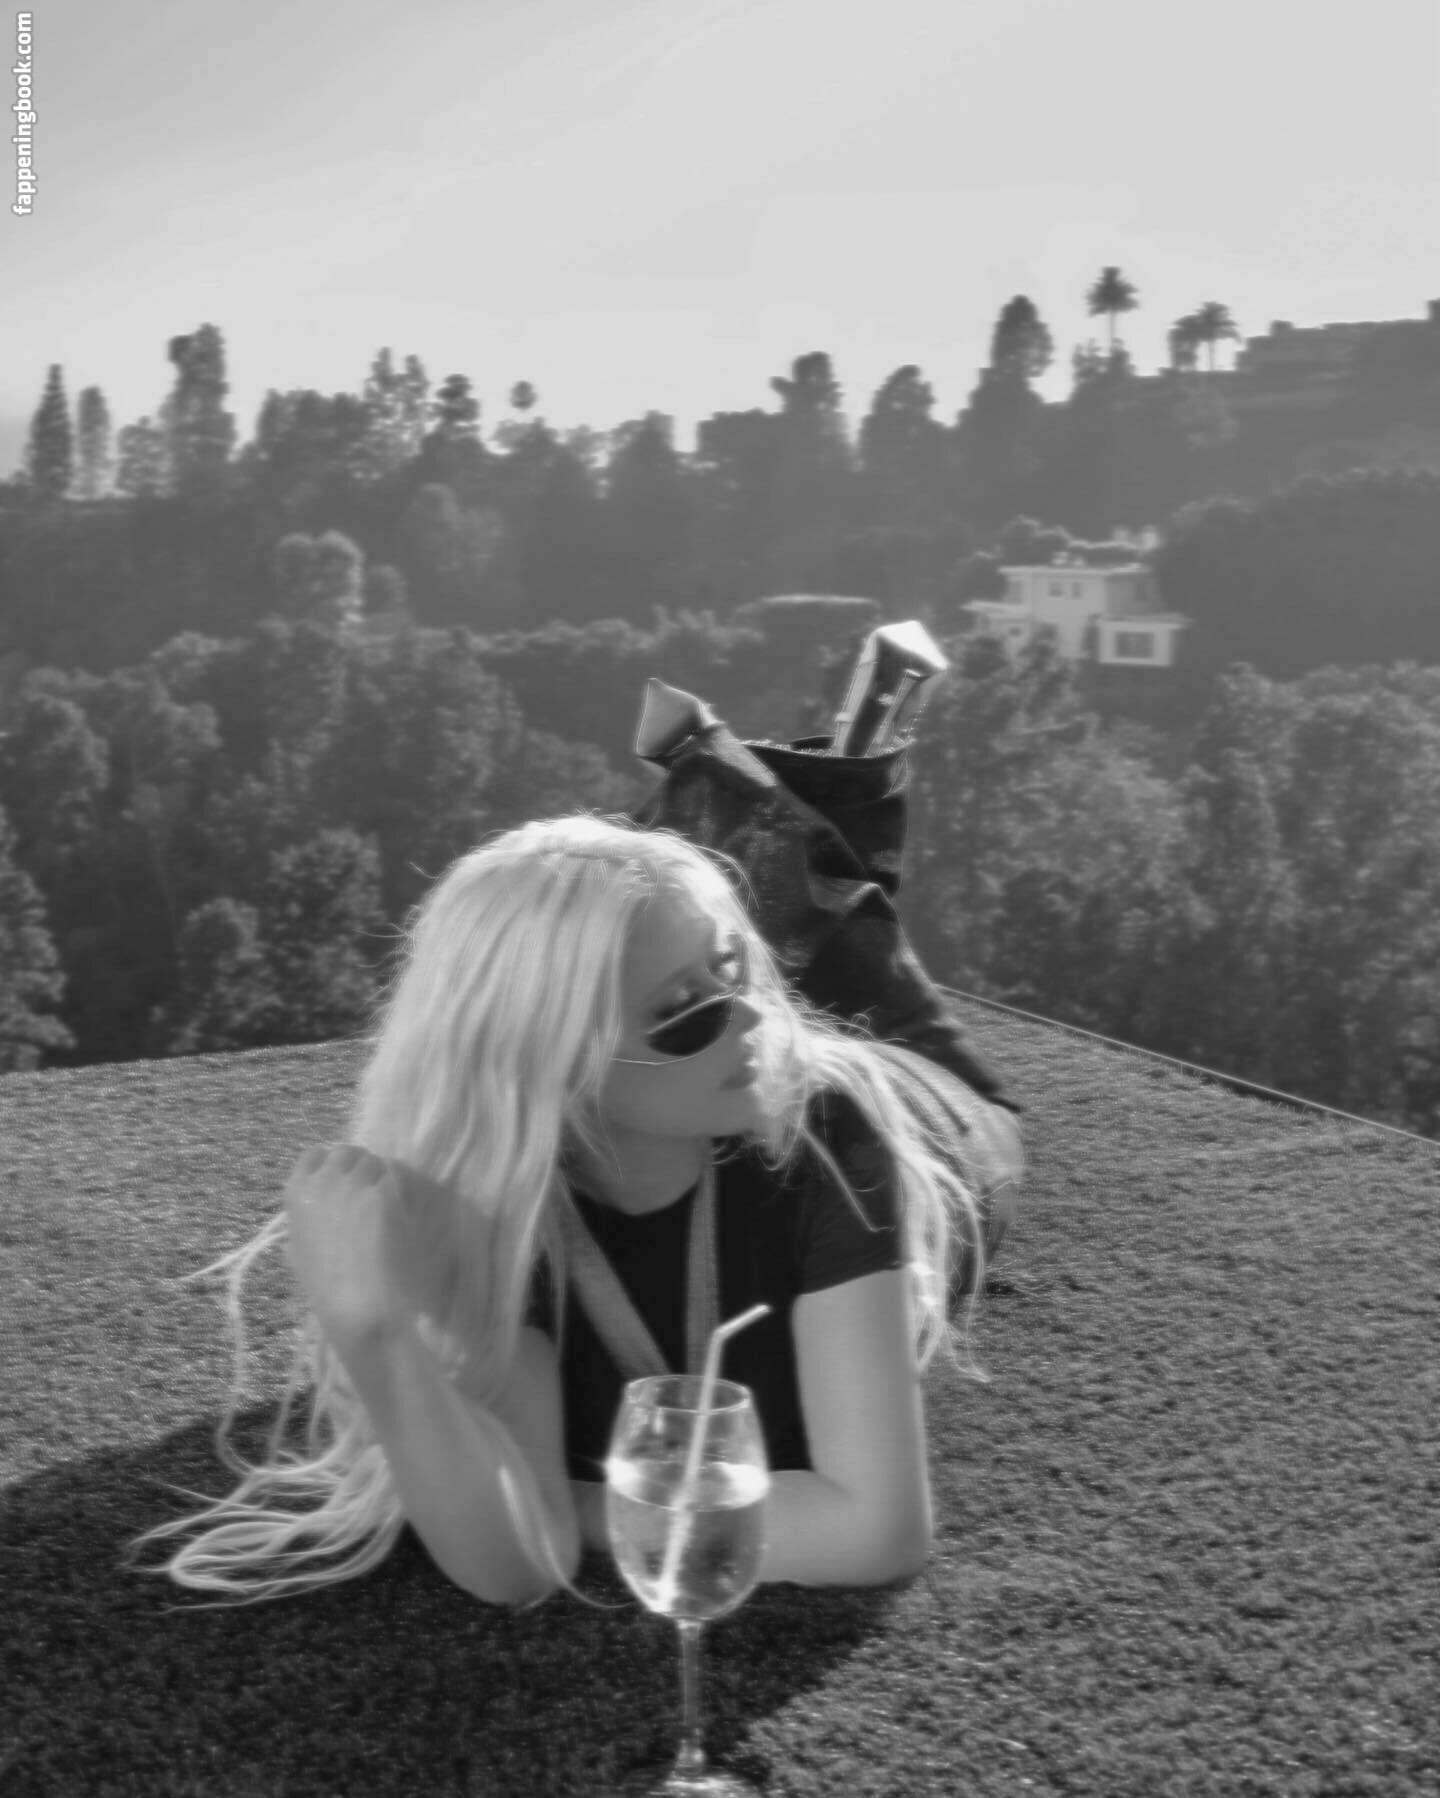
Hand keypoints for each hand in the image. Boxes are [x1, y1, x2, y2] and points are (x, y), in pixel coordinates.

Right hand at [282, 1144, 464, 1351]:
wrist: (358, 1307)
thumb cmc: (327, 1289)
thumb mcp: (299, 1254)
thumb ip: (301, 1225)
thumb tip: (309, 1212)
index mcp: (297, 1194)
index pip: (314, 1156)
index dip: (330, 1165)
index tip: (342, 1179)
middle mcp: (323, 1181)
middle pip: (347, 1152)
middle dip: (360, 1166)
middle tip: (371, 1190)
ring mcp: (355, 1183)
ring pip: (375, 1161)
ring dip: (383, 1176)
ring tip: (389, 1205)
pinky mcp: (386, 1192)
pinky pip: (397, 1177)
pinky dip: (402, 1190)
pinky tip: (402, 1212)